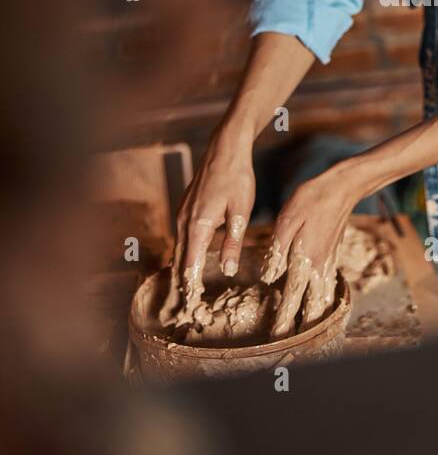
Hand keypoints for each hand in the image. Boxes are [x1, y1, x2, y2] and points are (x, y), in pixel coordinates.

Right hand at [162, 124, 255, 325]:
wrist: (225, 149)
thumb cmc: (237, 179)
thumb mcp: (241, 213)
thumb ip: (233, 243)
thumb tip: (228, 270)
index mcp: (198, 225)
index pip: (190, 263)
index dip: (190, 285)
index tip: (190, 305)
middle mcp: (185, 221)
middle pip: (180, 259)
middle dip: (182, 281)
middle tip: (185, 305)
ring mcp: (182, 213)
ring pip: (179, 247)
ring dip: (182, 267)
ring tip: (186, 289)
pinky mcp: (186, 207)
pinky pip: (182, 235)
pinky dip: (184, 251)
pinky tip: (190, 260)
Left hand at [261, 160, 366, 335]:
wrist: (343, 187)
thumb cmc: (312, 199)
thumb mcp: (287, 221)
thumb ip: (277, 252)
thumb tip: (269, 277)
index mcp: (304, 258)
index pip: (292, 296)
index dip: (284, 317)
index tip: (277, 334)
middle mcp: (319, 265)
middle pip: (314, 304)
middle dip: (304, 323)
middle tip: (293, 336)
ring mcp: (330, 260)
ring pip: (324, 296)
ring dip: (316, 313)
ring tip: (308, 326)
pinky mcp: (334, 253)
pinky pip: (330, 283)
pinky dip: (325, 297)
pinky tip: (321, 299)